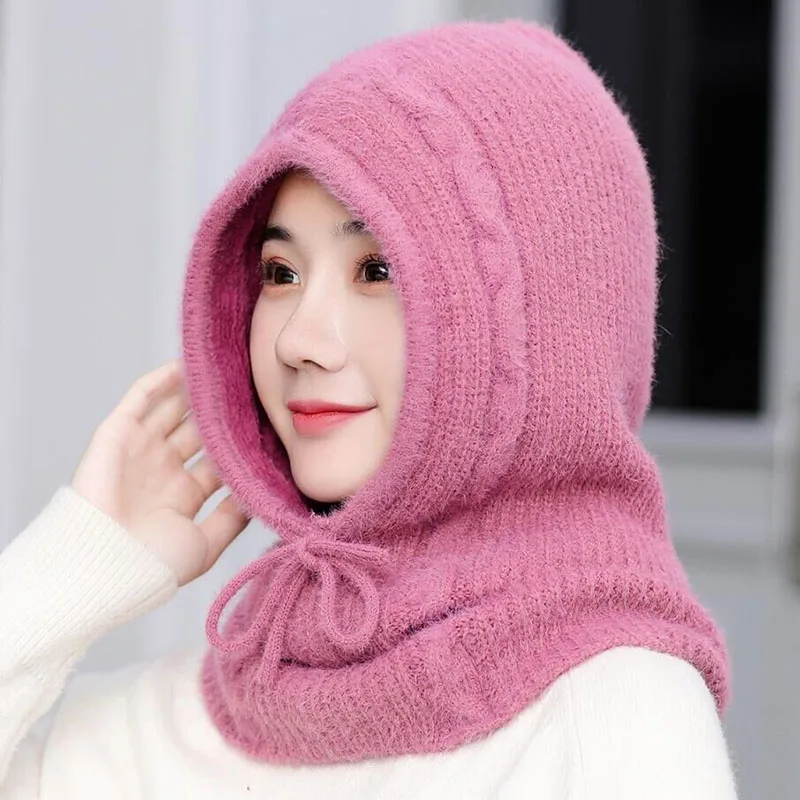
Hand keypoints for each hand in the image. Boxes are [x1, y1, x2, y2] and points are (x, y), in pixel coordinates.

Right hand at [70, 359, 249, 587]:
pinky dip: (163, 380)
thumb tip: (261, 494)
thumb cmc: (154, 565)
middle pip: (199, 430)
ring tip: (228, 369)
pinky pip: (141, 398)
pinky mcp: (118, 434)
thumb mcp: (206, 545)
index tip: (271, 424)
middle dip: (225, 412)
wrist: (105, 566)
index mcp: (183, 495)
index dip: (242, 443)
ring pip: (174, 409)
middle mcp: (162, 469)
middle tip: (255, 388)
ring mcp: (140, 450)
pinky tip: (189, 365)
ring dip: (198, 391)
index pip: (218, 459)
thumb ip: (233, 518)